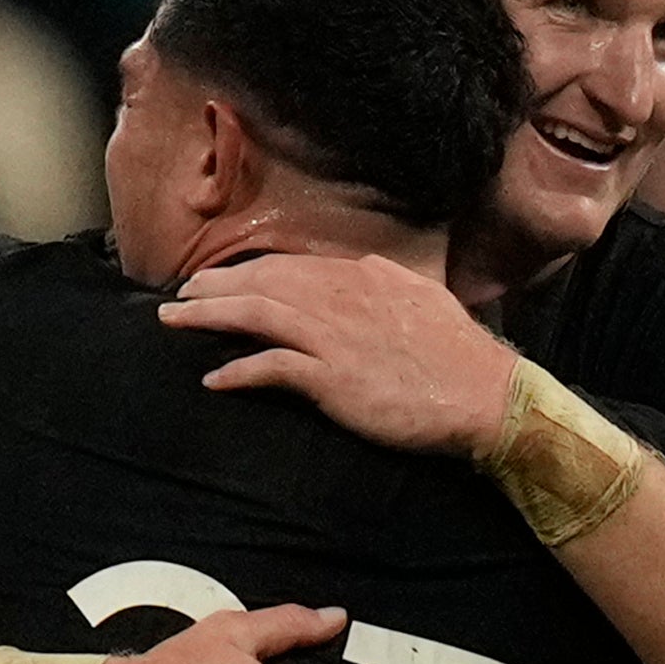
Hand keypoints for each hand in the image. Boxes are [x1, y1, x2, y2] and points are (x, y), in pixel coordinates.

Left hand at [154, 249, 514, 455]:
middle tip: (182, 294)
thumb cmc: (462, 357)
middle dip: (215, 285)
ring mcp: (336, 338)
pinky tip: (214, 377)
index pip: (291, 266)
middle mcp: (344, 298)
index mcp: (366, 277)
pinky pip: (271, 367)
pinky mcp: (333, 379)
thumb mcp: (426, 300)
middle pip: (263, 283)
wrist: (488, 397)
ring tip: (175, 320)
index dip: (249, 271)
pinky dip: (239, 370)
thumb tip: (366, 270)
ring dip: (209, 316)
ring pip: (256, 314)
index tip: (221, 280)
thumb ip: (388, 283)